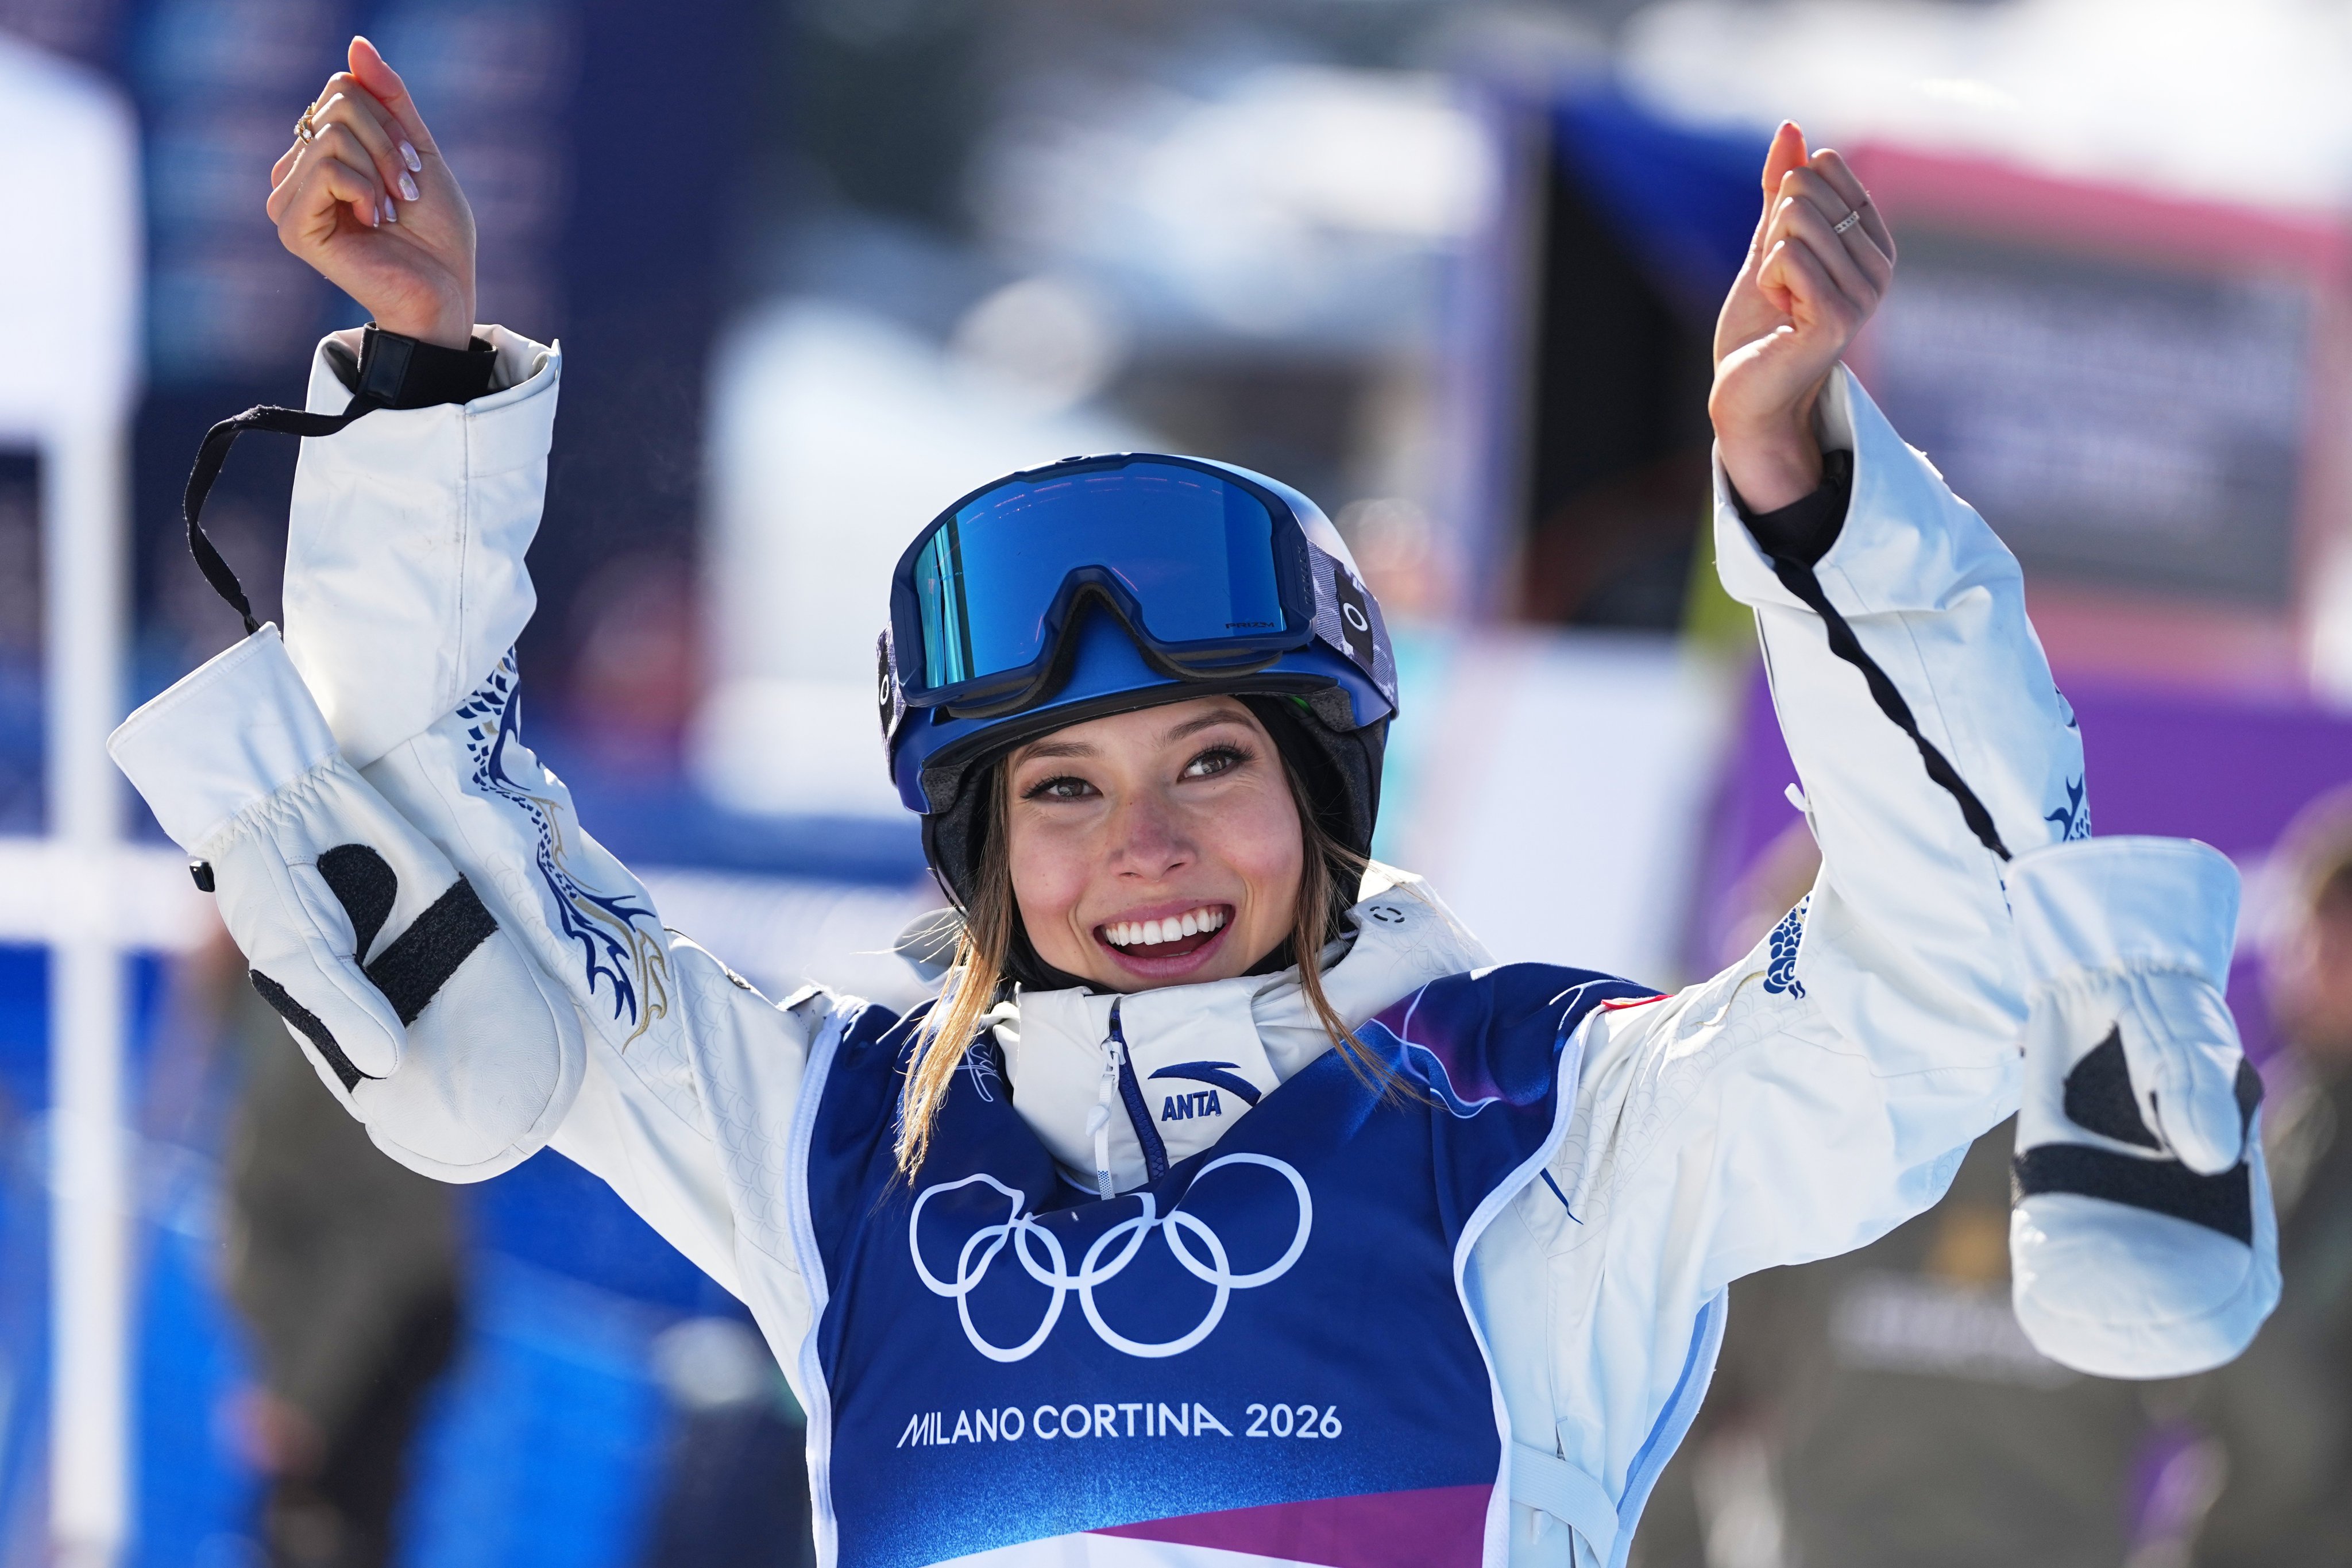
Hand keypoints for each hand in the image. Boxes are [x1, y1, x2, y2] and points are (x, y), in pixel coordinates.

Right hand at [266, 37, 476, 348]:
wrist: (445, 290)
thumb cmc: (436, 232)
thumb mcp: (418, 149)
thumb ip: (389, 98)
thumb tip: (356, 43)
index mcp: (320, 152)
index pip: (342, 88)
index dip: (391, 120)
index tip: (414, 166)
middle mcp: (294, 172)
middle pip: (339, 104)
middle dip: (389, 144)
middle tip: (408, 193)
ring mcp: (287, 199)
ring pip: (333, 134)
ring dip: (381, 170)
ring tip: (394, 210)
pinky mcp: (292, 225)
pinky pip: (326, 169)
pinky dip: (365, 190)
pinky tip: (375, 223)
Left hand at [1709, 123, 1894, 511]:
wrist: (1747, 392)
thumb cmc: (1759, 326)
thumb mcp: (1768, 245)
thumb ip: (1779, 189)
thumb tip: (1791, 128)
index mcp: (1872, 243)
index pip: (1824, 168)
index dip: (1783, 203)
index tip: (1786, 255)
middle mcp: (1879, 266)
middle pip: (1804, 190)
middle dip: (1772, 234)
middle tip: (1780, 285)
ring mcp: (1865, 292)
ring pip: (1794, 219)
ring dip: (1769, 262)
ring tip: (1782, 303)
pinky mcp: (1840, 316)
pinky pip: (1787, 256)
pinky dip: (1768, 282)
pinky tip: (1781, 317)